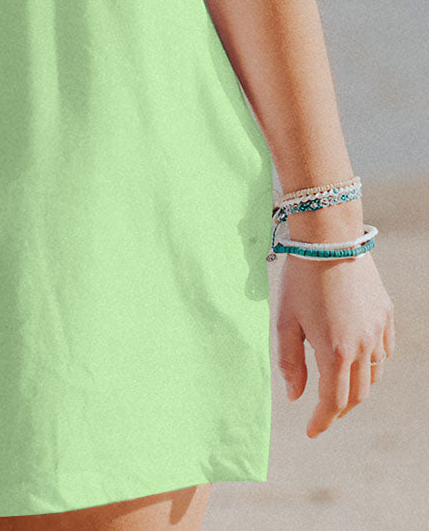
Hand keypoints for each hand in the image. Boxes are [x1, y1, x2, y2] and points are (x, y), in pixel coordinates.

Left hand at [275, 249, 394, 437]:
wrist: (330, 239)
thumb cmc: (300, 279)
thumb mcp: (285, 320)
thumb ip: (290, 361)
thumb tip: (295, 395)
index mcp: (335, 352)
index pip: (333, 402)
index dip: (322, 421)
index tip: (311, 431)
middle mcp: (362, 347)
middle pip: (357, 394)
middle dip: (339, 408)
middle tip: (323, 412)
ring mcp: (377, 331)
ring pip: (374, 374)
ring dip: (357, 387)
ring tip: (339, 386)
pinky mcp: (385, 314)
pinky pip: (384, 351)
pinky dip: (372, 363)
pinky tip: (359, 359)